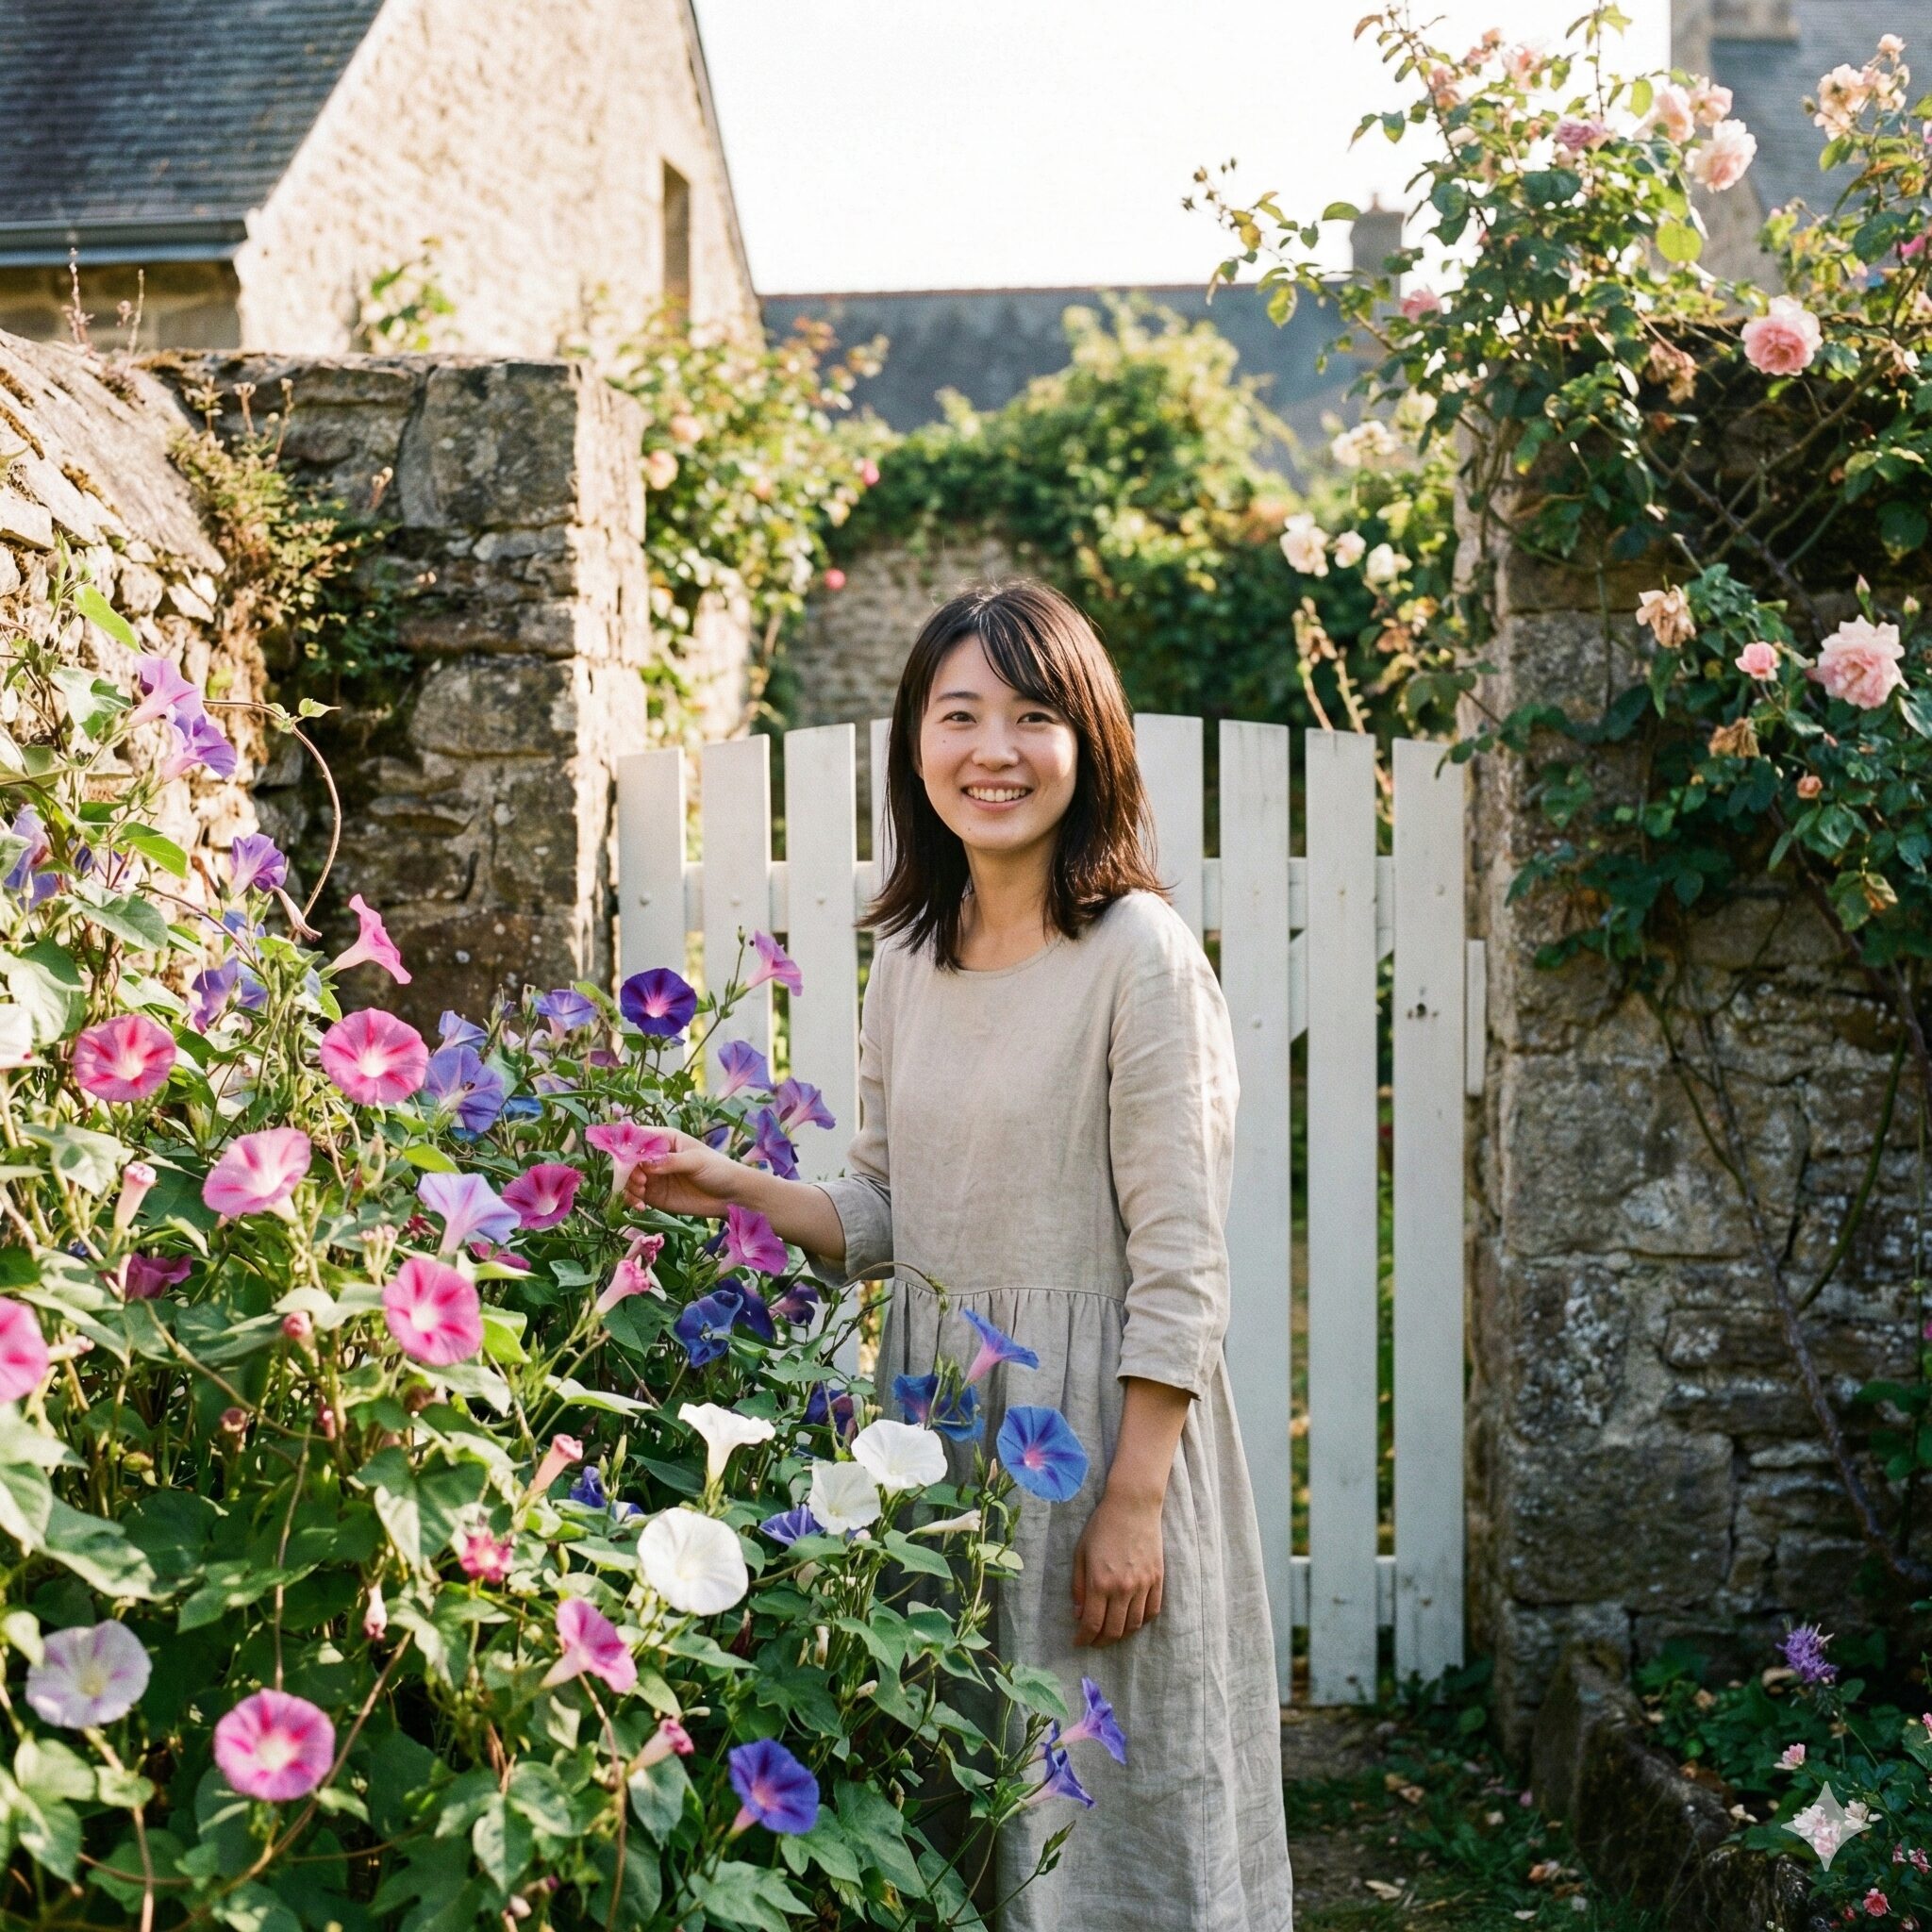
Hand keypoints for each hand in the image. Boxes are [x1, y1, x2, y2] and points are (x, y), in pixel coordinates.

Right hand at [623, 1129, 749, 1219]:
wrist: (730, 1196)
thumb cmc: (717, 1169)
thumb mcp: (696, 1161)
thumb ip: (671, 1161)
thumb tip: (646, 1164)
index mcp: (665, 1139)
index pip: (638, 1136)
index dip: (626, 1144)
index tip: (623, 1157)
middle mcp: (654, 1156)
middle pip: (628, 1159)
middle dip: (628, 1170)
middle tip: (641, 1181)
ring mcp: (653, 1176)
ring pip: (628, 1178)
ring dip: (629, 1186)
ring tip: (642, 1194)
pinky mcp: (654, 1195)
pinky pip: (634, 1196)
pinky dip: (631, 1200)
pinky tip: (640, 1207)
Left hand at [1070, 1489, 1164, 1646]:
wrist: (1133, 1506)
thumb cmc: (1101, 1526)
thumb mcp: (1080, 1553)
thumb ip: (1079, 1587)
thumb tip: (1079, 1615)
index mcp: (1100, 1582)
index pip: (1093, 1624)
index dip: (1084, 1638)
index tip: (1078, 1642)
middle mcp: (1123, 1588)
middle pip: (1114, 1630)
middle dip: (1101, 1641)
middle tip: (1093, 1642)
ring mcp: (1143, 1585)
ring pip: (1134, 1625)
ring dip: (1121, 1635)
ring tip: (1111, 1634)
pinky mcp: (1158, 1579)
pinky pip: (1152, 1611)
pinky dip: (1141, 1622)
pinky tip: (1131, 1621)